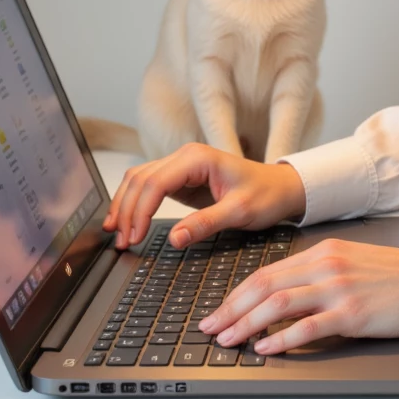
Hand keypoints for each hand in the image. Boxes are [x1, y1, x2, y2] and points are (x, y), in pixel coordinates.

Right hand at [102, 144, 305, 248]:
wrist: (281, 188)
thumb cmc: (266, 195)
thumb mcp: (240, 212)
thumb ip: (206, 223)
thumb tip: (175, 238)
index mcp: (198, 158)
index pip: (155, 183)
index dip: (140, 211)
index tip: (134, 236)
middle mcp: (185, 156)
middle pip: (140, 180)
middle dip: (126, 211)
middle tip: (121, 241)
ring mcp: (180, 166)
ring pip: (139, 181)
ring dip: (125, 206)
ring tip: (116, 234)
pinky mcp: (180, 178)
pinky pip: (148, 187)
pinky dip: (134, 203)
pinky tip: (126, 221)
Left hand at [198, 238, 398, 353]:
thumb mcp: (356, 261)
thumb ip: (323, 273)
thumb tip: (291, 294)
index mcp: (324, 252)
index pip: (267, 272)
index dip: (237, 293)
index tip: (220, 309)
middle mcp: (326, 266)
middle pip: (263, 286)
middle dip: (230, 309)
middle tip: (210, 327)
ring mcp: (338, 289)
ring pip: (277, 304)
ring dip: (246, 324)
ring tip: (228, 340)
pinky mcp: (352, 314)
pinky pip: (307, 327)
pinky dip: (281, 338)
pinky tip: (266, 348)